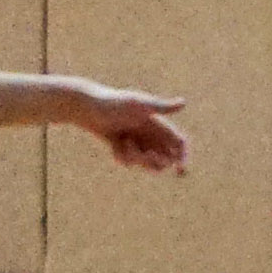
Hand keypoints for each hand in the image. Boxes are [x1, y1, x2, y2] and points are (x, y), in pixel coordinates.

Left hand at [71, 82, 190, 173]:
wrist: (87, 107)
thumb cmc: (114, 103)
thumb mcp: (139, 104)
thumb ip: (162, 107)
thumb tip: (184, 103)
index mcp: (159, 124)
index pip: (179, 143)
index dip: (183, 156)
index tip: (179, 169)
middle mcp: (151, 134)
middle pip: (166, 158)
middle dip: (156, 161)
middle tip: (145, 156)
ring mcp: (138, 142)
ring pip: (147, 163)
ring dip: (137, 159)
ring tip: (124, 145)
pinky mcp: (124, 148)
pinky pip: (129, 162)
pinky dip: (122, 156)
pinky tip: (113, 144)